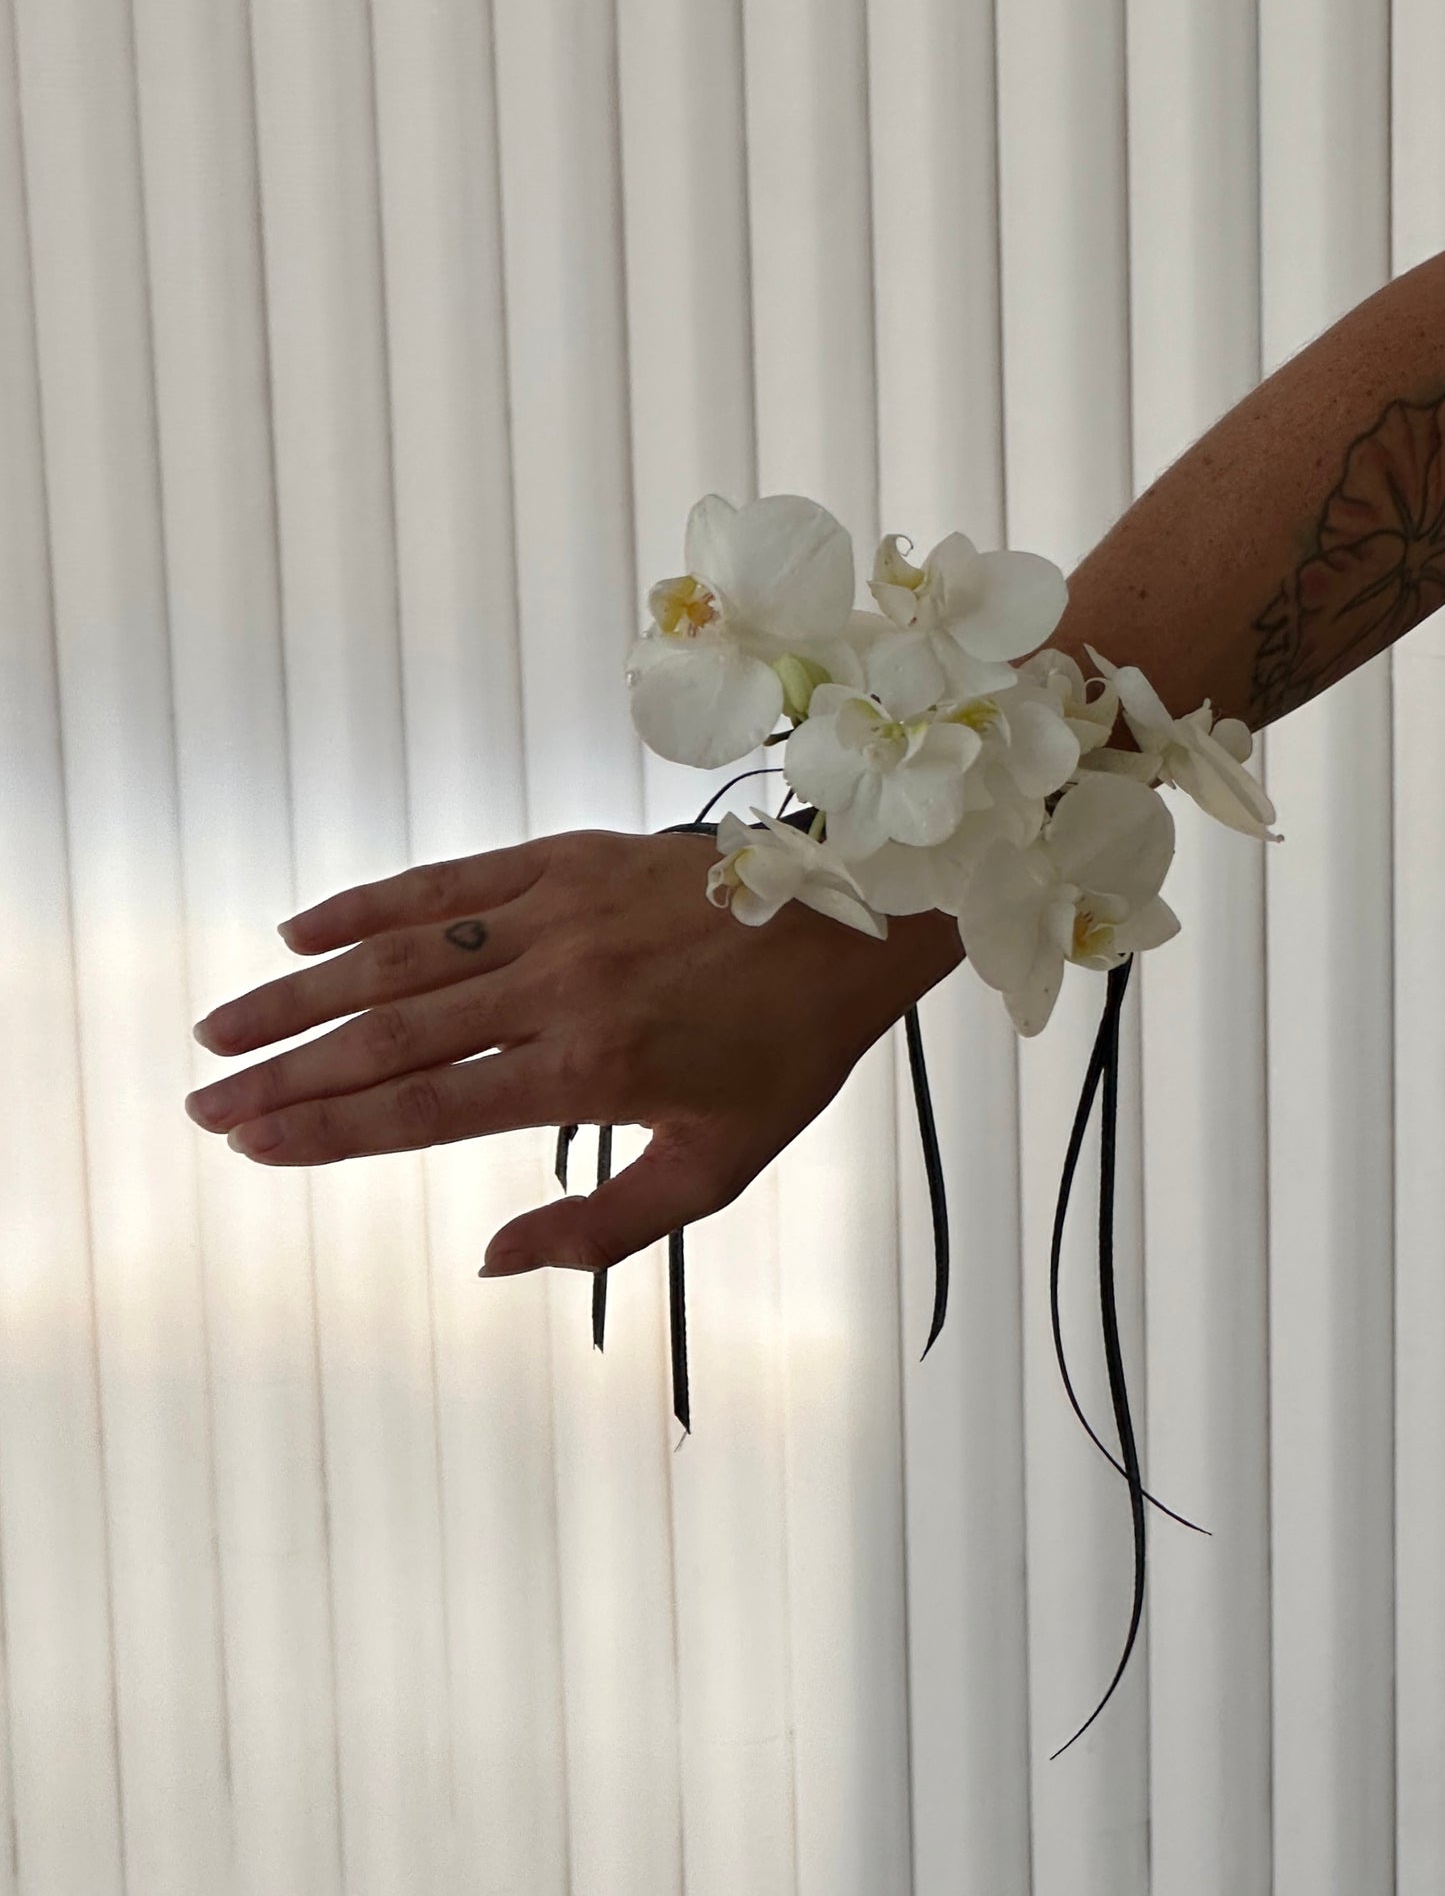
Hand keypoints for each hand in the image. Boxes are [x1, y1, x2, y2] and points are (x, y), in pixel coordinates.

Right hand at [184, 828, 963, 1275]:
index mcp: (590, 1070)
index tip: (251, 1148)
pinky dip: (366, 905)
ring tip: (221, 1028)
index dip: (327, 1131)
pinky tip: (299, 931)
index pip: (425, 1109)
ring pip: (398, 956)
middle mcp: (556, 987)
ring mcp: (554, 913)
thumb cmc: (787, 1053)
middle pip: (387, 1036)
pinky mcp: (563, 858)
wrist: (849, 917)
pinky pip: (444, 879)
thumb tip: (490, 1262)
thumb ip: (604, 1226)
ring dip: (300, 994)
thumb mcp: (718, 1166)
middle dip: (285, 1075)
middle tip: (203, 1102)